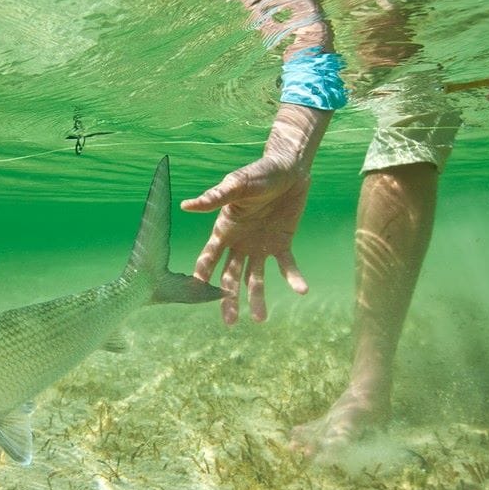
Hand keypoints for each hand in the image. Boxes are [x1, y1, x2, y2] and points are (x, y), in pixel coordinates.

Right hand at [181, 157, 310, 323]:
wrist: (288, 168)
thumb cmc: (258, 173)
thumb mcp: (236, 185)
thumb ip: (214, 198)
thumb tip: (186, 206)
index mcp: (224, 230)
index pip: (209, 257)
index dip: (201, 276)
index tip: (194, 295)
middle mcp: (239, 243)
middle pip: (229, 276)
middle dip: (228, 299)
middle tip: (230, 321)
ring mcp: (260, 245)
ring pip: (255, 278)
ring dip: (257, 297)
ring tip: (261, 318)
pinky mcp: (281, 243)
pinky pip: (286, 265)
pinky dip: (293, 278)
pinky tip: (302, 290)